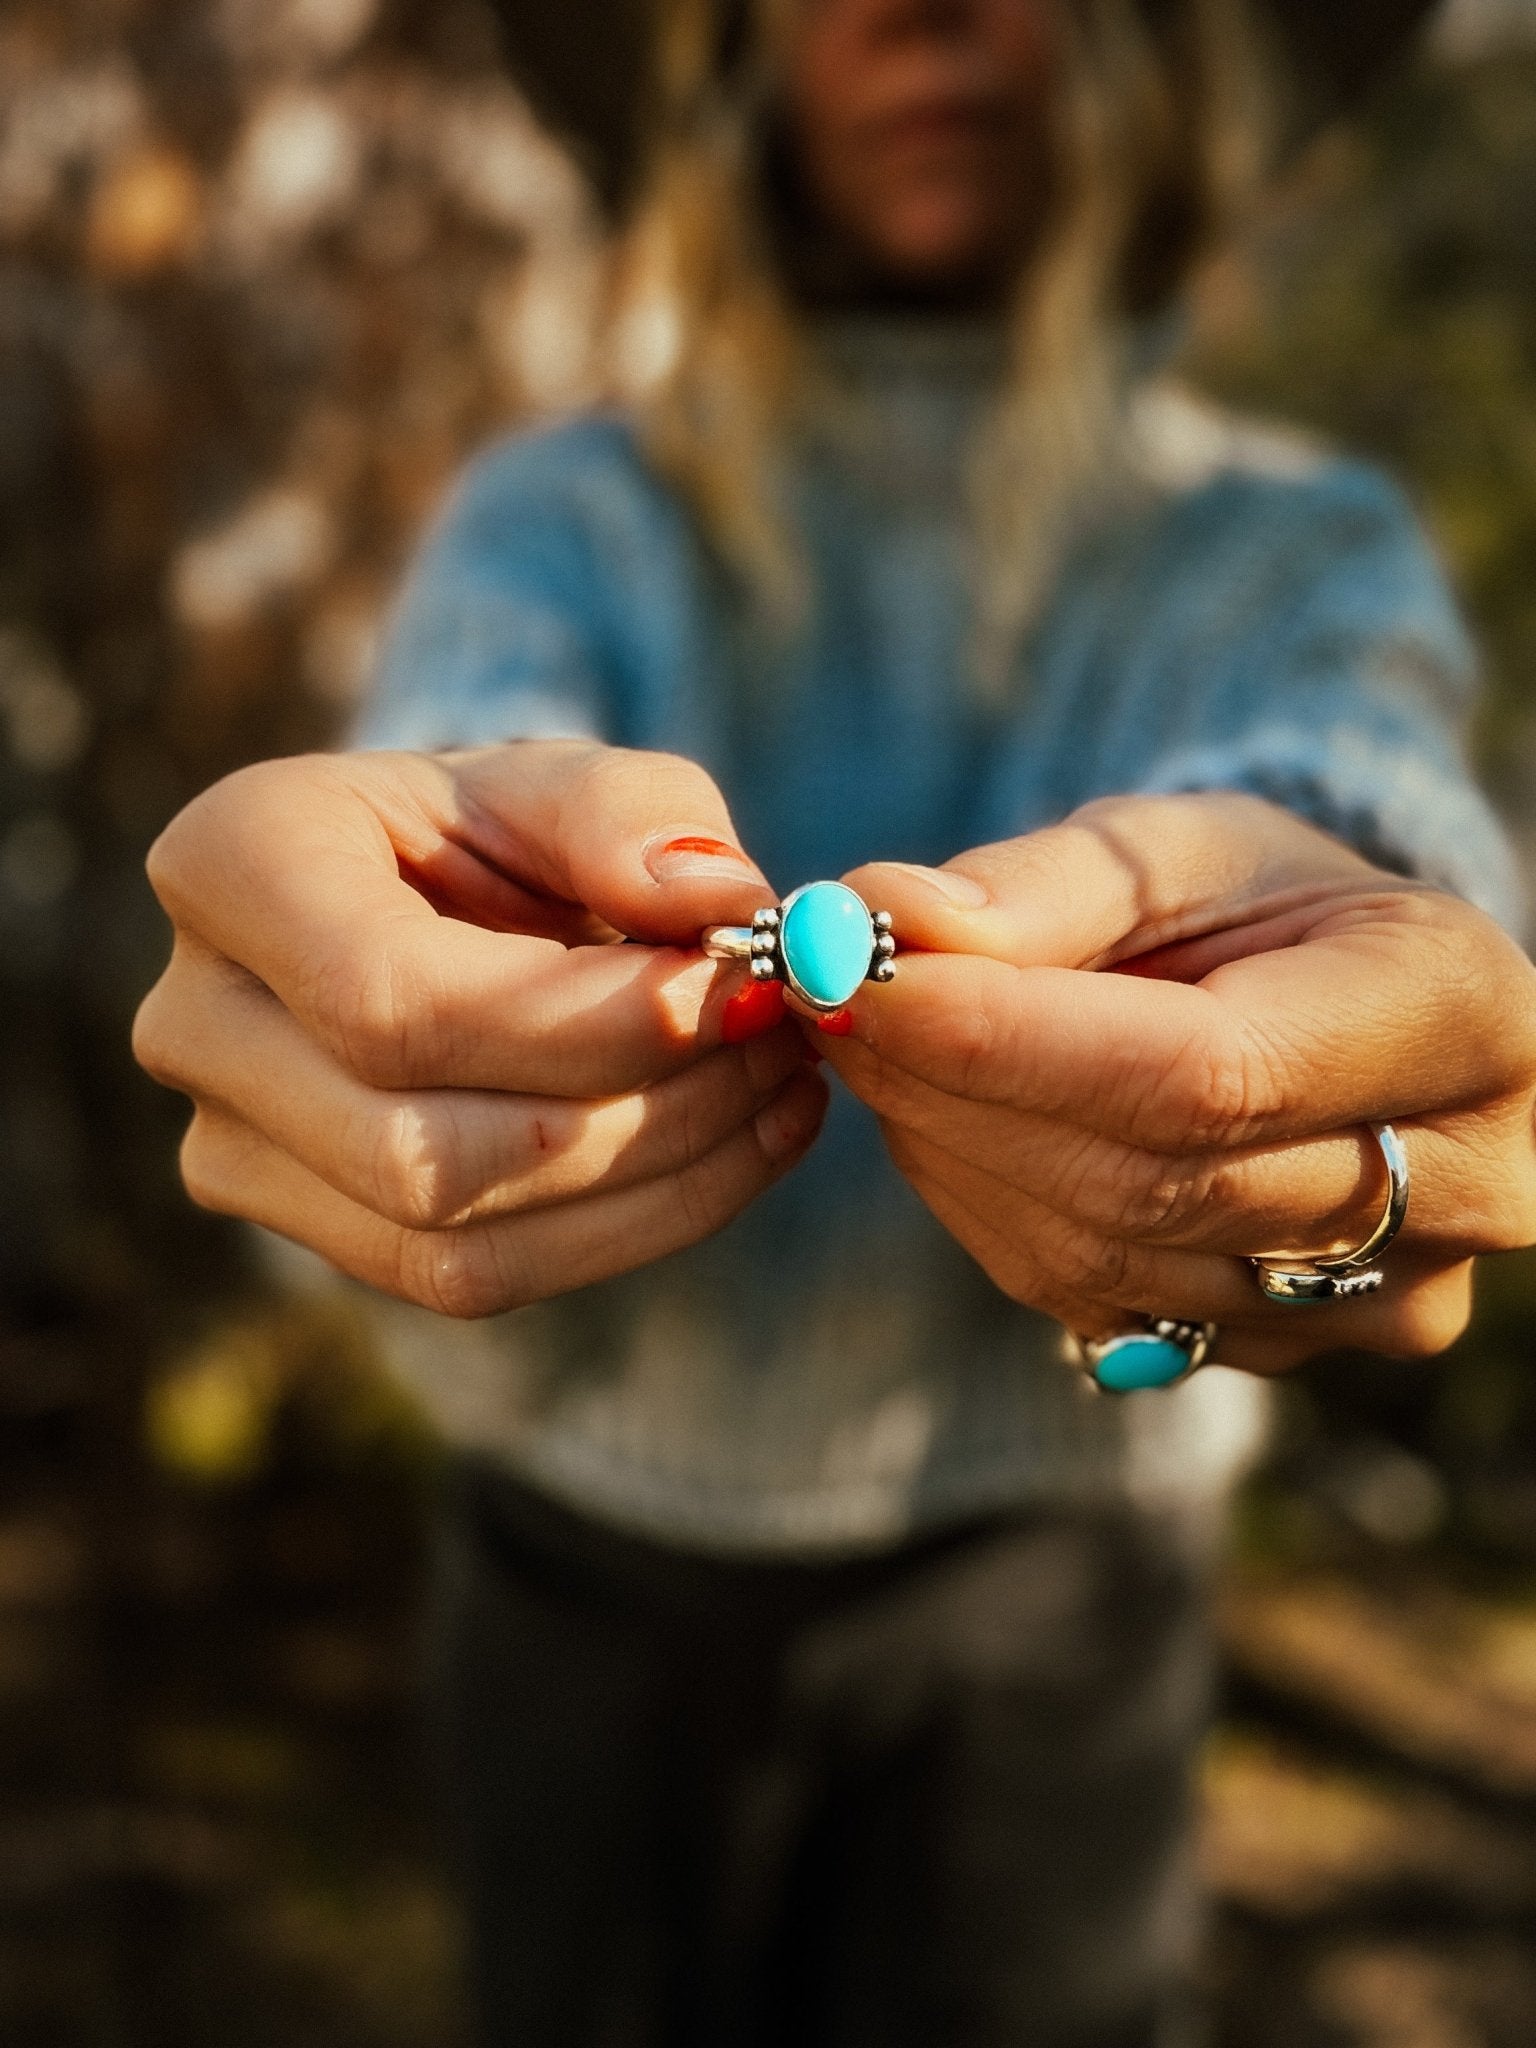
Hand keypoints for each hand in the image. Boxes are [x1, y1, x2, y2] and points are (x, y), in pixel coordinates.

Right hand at [134, 742, 825, 1315]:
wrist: (441, 898)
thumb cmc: (503, 829)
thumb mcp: (571, 781)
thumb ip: (640, 817)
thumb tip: (718, 906)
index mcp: (235, 865)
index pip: (393, 998)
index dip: (583, 1023)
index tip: (743, 991)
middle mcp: (198, 1019)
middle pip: (422, 1148)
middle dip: (640, 1113)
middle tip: (779, 1042)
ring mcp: (236, 1145)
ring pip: (454, 1242)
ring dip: (656, 1180)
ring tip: (775, 1088)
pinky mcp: (315, 1228)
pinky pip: (478, 1280)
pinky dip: (635, 1224)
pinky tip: (739, 1147)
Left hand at [813, 793, 1535, 1372]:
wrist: (1332, 1005)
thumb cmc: (1257, 903)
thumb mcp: (1176, 846)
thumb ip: (1043, 884)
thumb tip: (883, 919)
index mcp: (1456, 1015)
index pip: (1208, 1075)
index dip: (1009, 1042)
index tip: (851, 978)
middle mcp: (1461, 1186)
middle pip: (1146, 1177)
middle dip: (953, 1085)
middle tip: (829, 996)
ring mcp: (1379, 1297)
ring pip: (1102, 1253)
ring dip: (949, 1144)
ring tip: (881, 1039)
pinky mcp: (1286, 1350)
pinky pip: (1089, 1299)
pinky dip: (984, 1204)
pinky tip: (948, 1119)